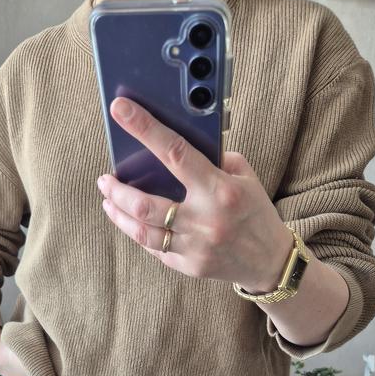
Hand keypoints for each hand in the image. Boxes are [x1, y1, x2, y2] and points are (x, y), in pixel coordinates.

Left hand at [97, 96, 292, 290]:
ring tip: (108, 200)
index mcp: (221, 191)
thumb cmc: (254, 212)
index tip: (120, 109)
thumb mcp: (245, 177)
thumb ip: (213, 160)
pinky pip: (154, 248)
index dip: (145, 129)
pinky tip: (129, 221)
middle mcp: (205, 221)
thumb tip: (173, 146)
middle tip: (104, 179)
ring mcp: (195, 247)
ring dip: (119, 214)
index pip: (175, 153)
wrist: (269, 261)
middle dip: (117, 190)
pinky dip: (138, 232)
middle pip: (146, 205)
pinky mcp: (189, 266)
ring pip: (142, 231)